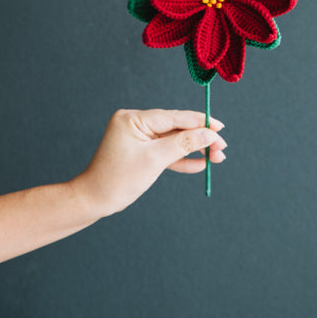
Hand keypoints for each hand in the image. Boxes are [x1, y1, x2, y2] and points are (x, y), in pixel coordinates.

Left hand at [73, 108, 225, 217]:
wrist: (94, 201)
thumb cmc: (118, 179)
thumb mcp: (154, 160)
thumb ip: (183, 144)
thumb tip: (209, 133)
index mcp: (134, 118)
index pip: (174, 117)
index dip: (199, 122)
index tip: (220, 128)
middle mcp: (137, 123)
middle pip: (177, 128)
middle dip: (200, 138)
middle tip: (222, 148)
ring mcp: (139, 137)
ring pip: (174, 141)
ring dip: (195, 149)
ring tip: (217, 157)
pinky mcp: (142, 151)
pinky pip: (166, 152)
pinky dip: (182, 159)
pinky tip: (200, 164)